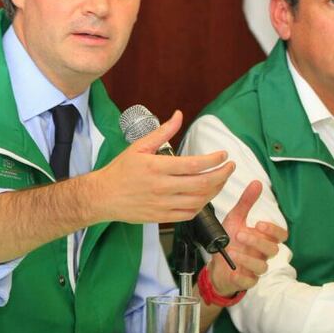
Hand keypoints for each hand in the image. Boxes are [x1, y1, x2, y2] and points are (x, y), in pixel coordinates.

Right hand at [94, 111, 234, 223]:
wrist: (103, 196)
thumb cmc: (120, 171)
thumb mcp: (139, 146)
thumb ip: (163, 132)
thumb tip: (178, 115)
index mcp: (157, 167)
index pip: (195, 164)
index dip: (214, 160)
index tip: (223, 155)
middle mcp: (162, 187)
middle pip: (203, 183)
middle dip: (222, 174)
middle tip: (230, 167)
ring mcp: (163, 204)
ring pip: (199, 200)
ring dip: (215, 190)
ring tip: (220, 181)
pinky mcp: (162, 217)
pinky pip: (189, 214)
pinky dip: (202, 205)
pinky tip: (204, 196)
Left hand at [208, 180, 287, 296]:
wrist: (215, 263)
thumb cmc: (230, 240)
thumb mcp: (235, 218)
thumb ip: (246, 202)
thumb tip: (256, 183)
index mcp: (263, 238)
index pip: (280, 235)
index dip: (274, 230)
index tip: (259, 224)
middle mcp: (261, 253)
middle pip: (272, 249)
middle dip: (257, 242)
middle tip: (240, 235)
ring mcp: (254, 268)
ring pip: (262, 266)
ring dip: (248, 258)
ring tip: (232, 251)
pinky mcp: (245, 280)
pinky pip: (250, 281)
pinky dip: (242, 276)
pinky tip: (233, 269)